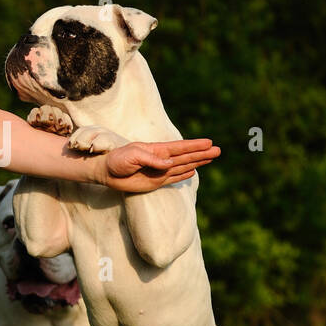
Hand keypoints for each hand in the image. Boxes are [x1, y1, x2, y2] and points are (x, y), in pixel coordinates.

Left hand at [91, 137, 220, 192]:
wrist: (106, 172)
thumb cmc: (117, 160)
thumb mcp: (132, 155)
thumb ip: (151, 160)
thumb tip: (169, 165)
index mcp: (157, 150)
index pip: (180, 148)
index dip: (194, 145)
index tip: (209, 142)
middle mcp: (161, 160)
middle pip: (186, 157)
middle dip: (202, 154)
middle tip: (218, 150)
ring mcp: (160, 171)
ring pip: (183, 167)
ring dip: (197, 163)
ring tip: (212, 158)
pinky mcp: (156, 182)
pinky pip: (174, 179)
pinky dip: (184, 176)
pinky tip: (194, 172)